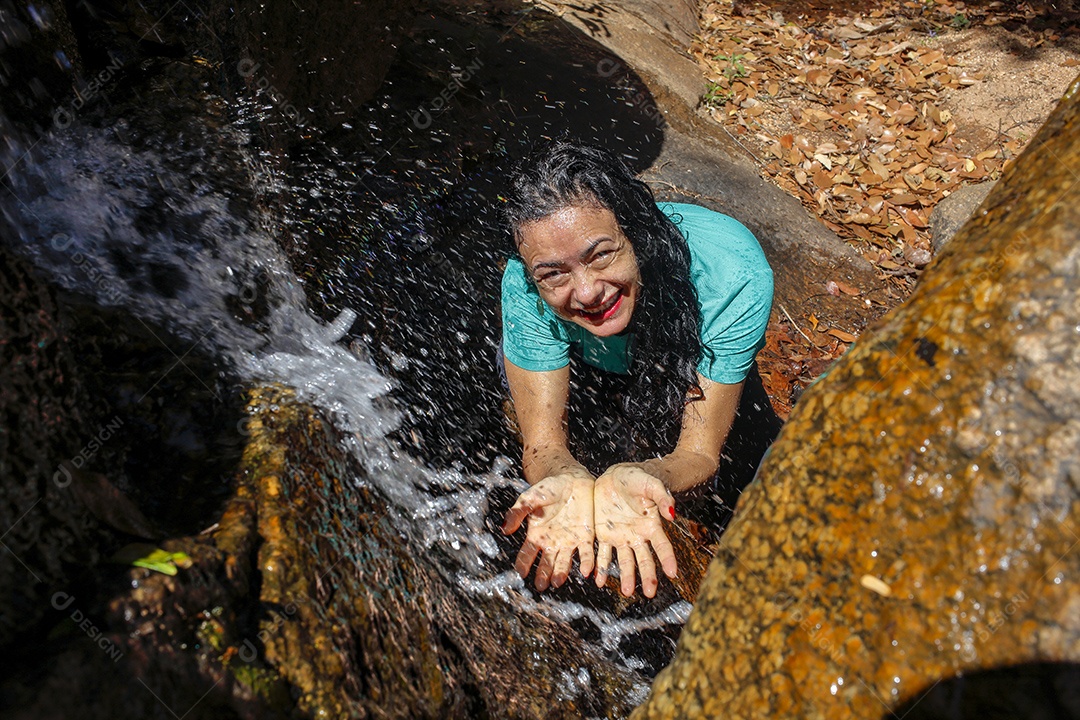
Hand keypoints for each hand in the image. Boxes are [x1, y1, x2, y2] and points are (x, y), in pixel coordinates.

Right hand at [502, 473, 595, 591]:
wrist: (572, 479)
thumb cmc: (549, 488)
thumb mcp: (530, 498)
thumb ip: (518, 513)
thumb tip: (505, 529)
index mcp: (536, 534)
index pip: (527, 553)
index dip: (523, 564)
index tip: (521, 573)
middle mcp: (552, 542)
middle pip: (546, 563)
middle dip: (543, 575)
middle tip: (541, 585)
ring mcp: (569, 541)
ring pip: (564, 562)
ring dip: (561, 573)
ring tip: (557, 582)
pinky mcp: (586, 537)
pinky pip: (586, 553)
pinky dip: (586, 563)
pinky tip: (585, 572)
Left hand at [593, 464, 676, 597]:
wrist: (615, 476)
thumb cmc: (637, 479)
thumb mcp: (650, 484)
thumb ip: (662, 497)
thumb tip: (672, 513)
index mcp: (651, 525)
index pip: (663, 546)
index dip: (668, 559)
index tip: (673, 574)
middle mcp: (638, 536)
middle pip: (644, 560)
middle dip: (648, 577)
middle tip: (650, 594)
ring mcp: (621, 537)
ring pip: (624, 561)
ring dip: (626, 577)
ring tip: (626, 592)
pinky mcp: (604, 534)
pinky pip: (603, 554)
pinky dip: (601, 567)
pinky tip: (599, 580)